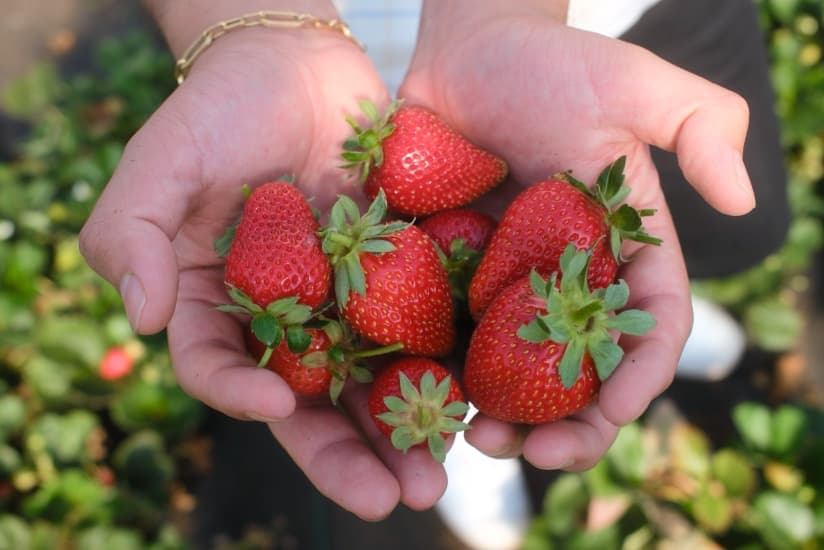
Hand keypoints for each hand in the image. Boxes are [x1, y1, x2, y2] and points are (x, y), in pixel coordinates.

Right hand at [79, 4, 446, 518]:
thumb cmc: (220, 108)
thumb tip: (145, 317)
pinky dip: (442, 370)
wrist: (298, 65)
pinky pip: (418, 331)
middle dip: (345, 454)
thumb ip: (131, 233)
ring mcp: (343, 302)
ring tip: (433, 480)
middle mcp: (283, 317)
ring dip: (401, 434)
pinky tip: (470, 406)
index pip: (220, 368)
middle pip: (308, 401)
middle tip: (387, 499)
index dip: (240, 394)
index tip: (271, 405)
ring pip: (371, 382)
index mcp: (218, 303)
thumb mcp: (160, 161)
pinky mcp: (394, 278)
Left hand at [400, 1, 755, 469]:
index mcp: (622, 246)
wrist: (467, 47)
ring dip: (501, 414)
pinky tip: (424, 399)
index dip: (642, 372)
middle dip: (568, 419)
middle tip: (536, 450)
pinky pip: (448, 333)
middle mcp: (568, 275)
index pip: (649, 323)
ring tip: (478, 440)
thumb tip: (743, 201)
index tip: (621, 408)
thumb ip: (701, 127)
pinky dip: (442, 373)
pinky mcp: (451, 272)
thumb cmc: (552, 61)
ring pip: (512, 368)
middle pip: (580, 366)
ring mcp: (507, 280)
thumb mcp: (635, 84)